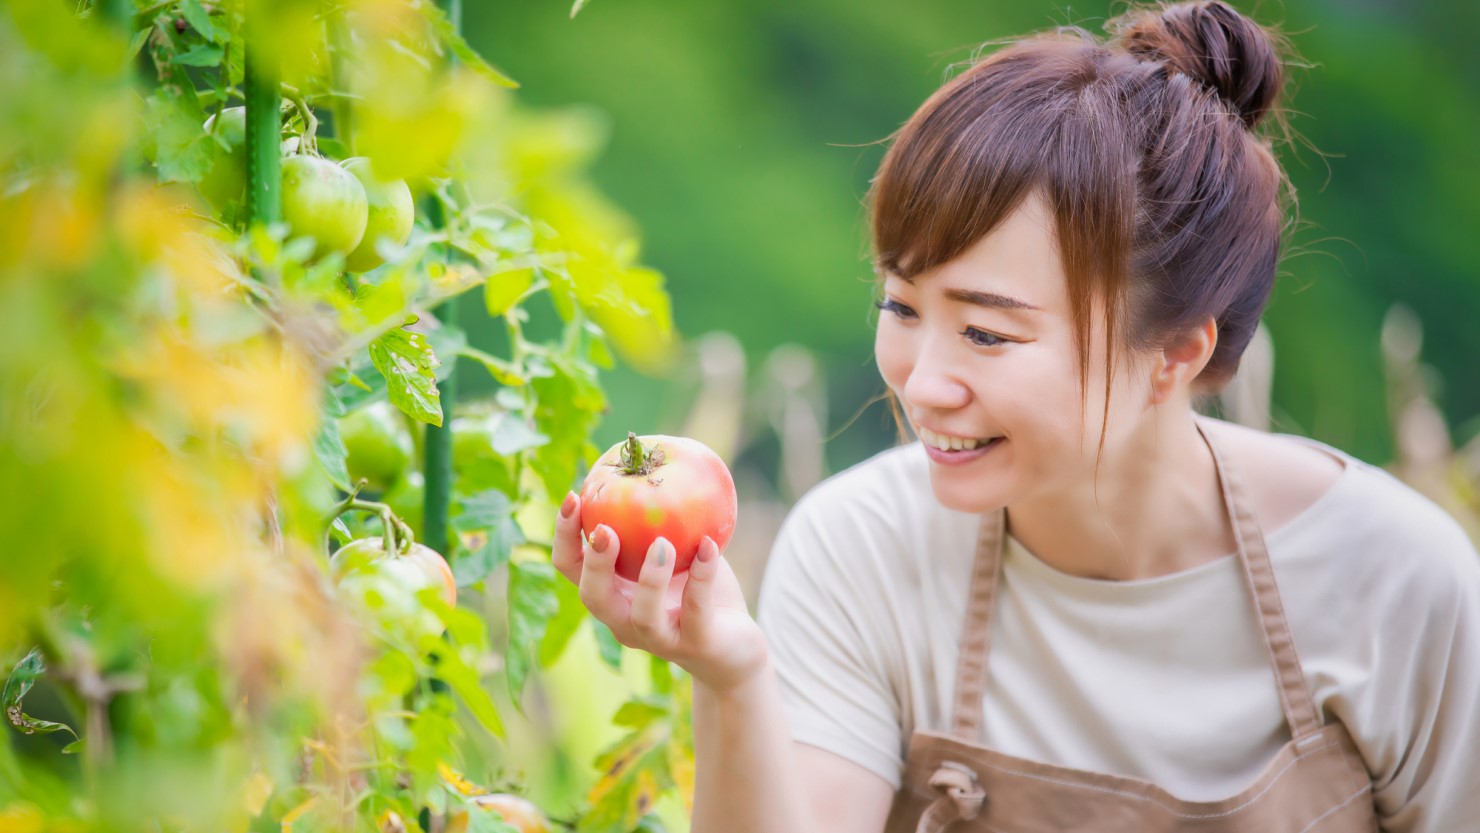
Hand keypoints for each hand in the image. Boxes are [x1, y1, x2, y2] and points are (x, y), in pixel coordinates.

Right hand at [551, 491, 767, 693]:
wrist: (735, 647)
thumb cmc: (698, 590)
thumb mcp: (677, 549)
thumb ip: (659, 519)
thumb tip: (649, 459)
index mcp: (612, 594)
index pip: (571, 569)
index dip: (564, 537)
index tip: (573, 497)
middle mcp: (625, 621)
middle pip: (593, 597)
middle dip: (594, 563)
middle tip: (604, 529)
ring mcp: (660, 638)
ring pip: (641, 615)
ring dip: (649, 579)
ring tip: (663, 544)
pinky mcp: (697, 644)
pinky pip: (696, 610)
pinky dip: (703, 577)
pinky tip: (710, 546)